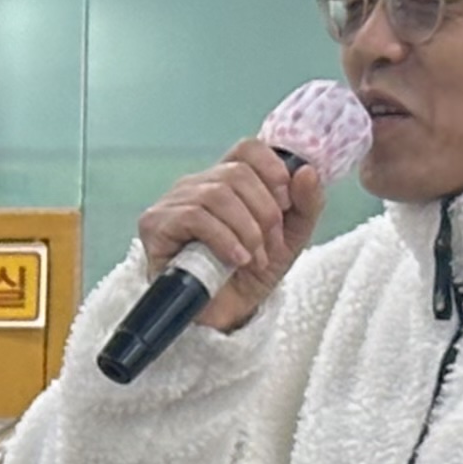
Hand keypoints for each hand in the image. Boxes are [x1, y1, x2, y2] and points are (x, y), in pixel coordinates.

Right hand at [136, 138, 328, 335]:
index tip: (286, 202)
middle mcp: (196, 185)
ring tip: (253, 258)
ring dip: (246, 229)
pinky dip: (224, 238)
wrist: (224, 315)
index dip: (272, 168)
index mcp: (227, 181)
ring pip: (217, 194)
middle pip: (236, 173)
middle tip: (270, 245)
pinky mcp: (155, 226)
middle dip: (264, 211)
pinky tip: (235, 259)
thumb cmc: (251, 273)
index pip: (247, 148)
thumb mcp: (291, 236)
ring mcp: (172, 204)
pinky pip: (194, 217)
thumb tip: (305, 170)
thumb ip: (306, 202)